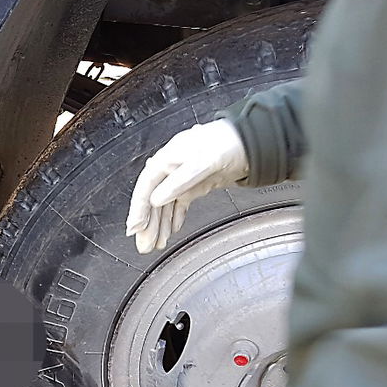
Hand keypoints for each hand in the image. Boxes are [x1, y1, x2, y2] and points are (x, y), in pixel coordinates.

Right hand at [126, 119, 247, 254]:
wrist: (252, 141)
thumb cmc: (227, 144)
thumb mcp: (202, 163)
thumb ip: (178, 182)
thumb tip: (156, 199)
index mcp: (166, 160)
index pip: (145, 188)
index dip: (138, 210)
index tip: (135, 229)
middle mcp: (171, 170)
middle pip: (153, 201)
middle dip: (149, 225)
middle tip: (145, 245)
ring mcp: (183, 178)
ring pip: (165, 205)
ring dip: (160, 225)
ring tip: (157, 244)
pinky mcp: (195, 185)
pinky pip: (179, 204)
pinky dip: (174, 217)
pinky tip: (172, 229)